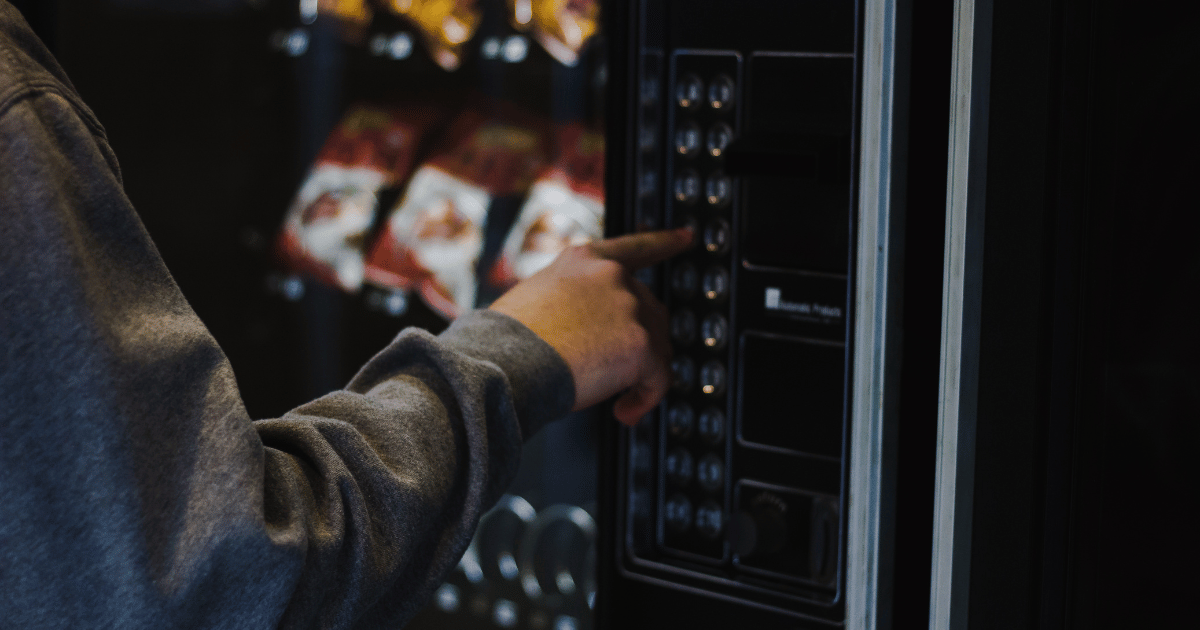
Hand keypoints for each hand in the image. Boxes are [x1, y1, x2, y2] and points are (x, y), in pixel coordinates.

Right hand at [489, 228, 693, 424]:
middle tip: (614, 374)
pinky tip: (623, 413)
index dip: (664, 242)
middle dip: (638, 344)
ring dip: (640, 376)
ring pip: (658, 346)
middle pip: (650, 310)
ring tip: (614, 401)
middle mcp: (612, 276)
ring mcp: (629, 307)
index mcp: (584, 261)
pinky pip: (658, 378)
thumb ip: (571, 303)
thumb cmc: (504, 343)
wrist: (502, 364)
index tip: (686, 236)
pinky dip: (645, 399)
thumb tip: (589, 334)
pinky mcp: (641, 344)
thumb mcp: (534, 299)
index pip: (634, 247)